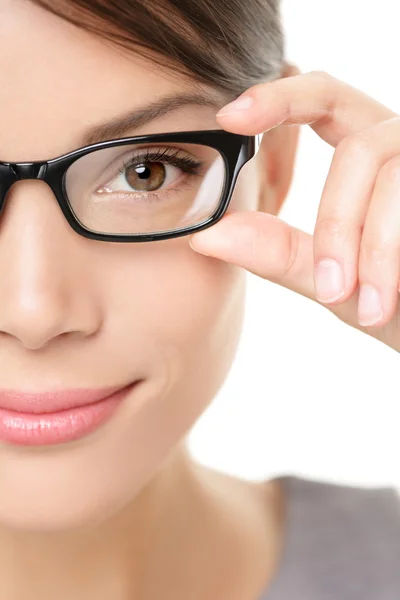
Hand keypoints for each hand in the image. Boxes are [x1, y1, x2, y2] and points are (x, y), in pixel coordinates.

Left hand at [189, 70, 399, 352]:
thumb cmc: (398, 307)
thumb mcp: (333, 282)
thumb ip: (279, 253)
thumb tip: (206, 235)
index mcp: (371, 158)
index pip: (325, 100)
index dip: (279, 98)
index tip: (229, 117)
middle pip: (358, 148)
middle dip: (337, 223)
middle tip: (331, 290)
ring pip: (391, 170)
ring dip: (372, 246)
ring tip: (368, 307)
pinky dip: (394, 254)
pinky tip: (393, 300)